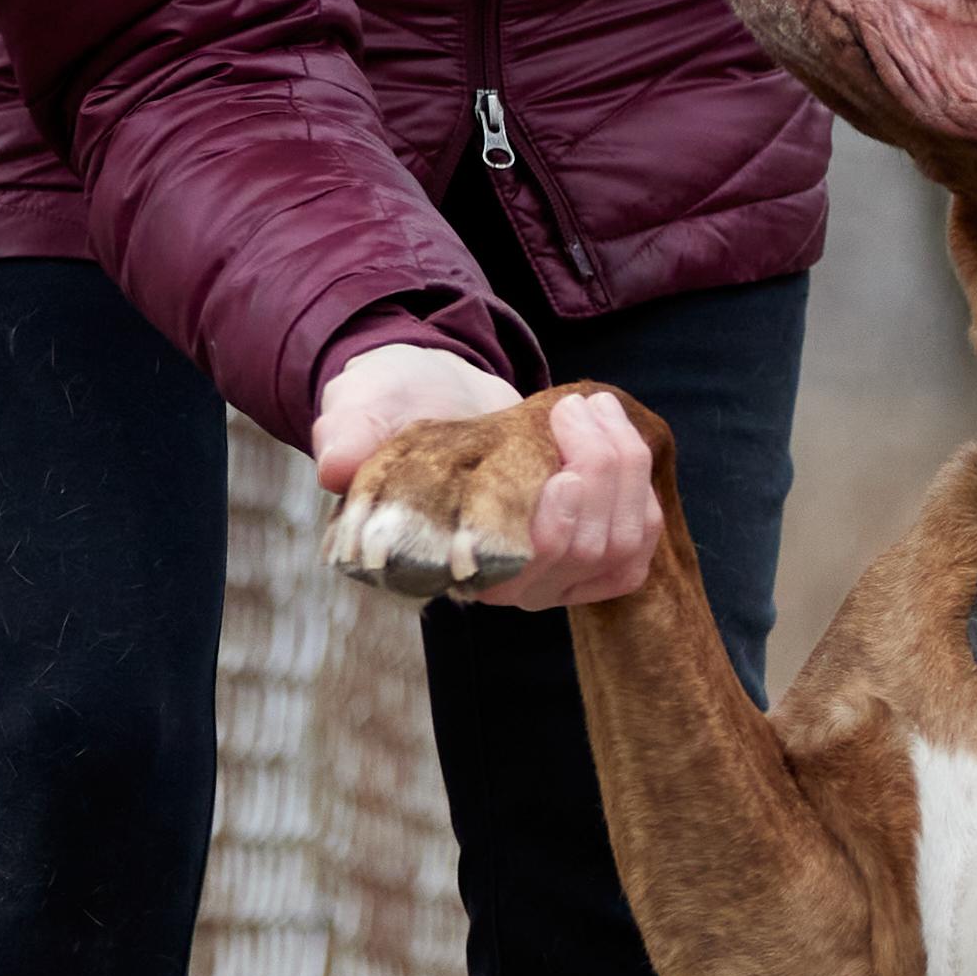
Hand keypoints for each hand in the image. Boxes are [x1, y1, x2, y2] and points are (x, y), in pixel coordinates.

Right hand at [310, 349, 667, 608]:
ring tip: (594, 406)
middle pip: (579, 550)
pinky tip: (617, 441)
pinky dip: (640, 491)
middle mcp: (494, 581)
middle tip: (576, 403)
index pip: (510, 570)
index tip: (563, 477)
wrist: (436, 394)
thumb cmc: (393, 406)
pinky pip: (636, 548)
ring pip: (617, 543)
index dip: (551, 532)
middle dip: (598, 470)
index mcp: (436, 559)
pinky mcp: (582, 559)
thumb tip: (336, 466)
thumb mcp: (359, 408)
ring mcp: (543, 576)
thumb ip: (347, 435)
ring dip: (623, 466)